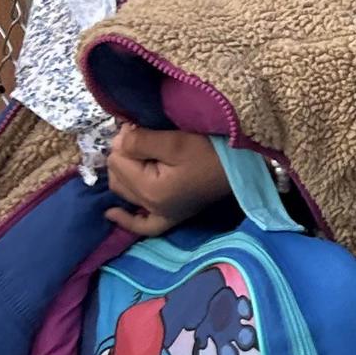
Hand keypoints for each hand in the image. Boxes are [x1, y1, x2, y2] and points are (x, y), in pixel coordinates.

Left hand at [103, 125, 232, 237]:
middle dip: (124, 155)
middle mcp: (152, 207)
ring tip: (140, 155)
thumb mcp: (175, 141)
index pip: (116, 160)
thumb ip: (139, 141)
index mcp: (151, 190)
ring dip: (125, 173)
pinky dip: (127, 219)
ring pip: (123, 192)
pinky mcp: (171, 216)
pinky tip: (113, 213)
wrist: (242, 168)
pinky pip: (142, 225)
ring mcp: (161, 214)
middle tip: (145, 139)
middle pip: (116, 176)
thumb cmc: (212, 152)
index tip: (144, 129)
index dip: (126, 140)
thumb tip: (117, 141)